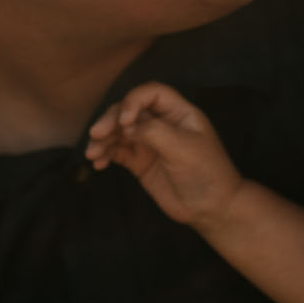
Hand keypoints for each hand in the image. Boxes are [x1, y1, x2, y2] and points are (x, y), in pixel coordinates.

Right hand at [86, 83, 244, 232]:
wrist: (211, 208)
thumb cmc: (206, 174)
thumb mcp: (184, 149)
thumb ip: (154, 133)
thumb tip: (126, 126)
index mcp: (179, 113)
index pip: (151, 94)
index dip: (134, 100)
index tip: (125, 121)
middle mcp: (162, 124)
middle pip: (129, 111)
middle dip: (111, 120)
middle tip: (96, 134)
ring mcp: (150, 143)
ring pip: (119, 132)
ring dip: (103, 139)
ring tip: (92, 153)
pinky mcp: (140, 162)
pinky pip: (117, 152)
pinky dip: (105, 154)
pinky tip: (98, 163)